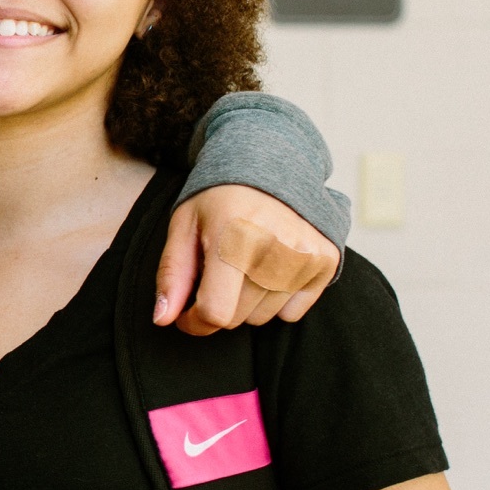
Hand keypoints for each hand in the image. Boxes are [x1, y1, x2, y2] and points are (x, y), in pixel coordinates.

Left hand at [154, 184, 338, 332]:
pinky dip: (276, 301)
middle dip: (218, 307)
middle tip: (217, 277)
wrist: (270, 166)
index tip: (187, 313)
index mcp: (233, 235)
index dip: (194, 322)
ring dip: (246, 304)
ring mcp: (305, 254)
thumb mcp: (184, 227)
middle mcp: (275, 246)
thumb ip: (172, 275)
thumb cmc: (218, 201)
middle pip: (238, 318)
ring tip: (243, 267)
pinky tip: (270, 269)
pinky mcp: (326, 260)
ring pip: (264, 317)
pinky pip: (292, 312)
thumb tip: (163, 318)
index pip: (215, 312)